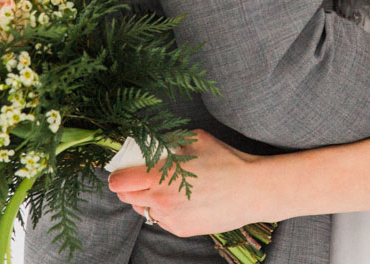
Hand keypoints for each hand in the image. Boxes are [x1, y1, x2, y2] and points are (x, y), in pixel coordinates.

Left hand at [107, 130, 266, 237]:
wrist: (252, 190)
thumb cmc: (226, 161)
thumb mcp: (196, 139)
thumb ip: (170, 141)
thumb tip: (153, 141)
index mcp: (161, 177)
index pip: (119, 182)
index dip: (118, 175)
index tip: (122, 170)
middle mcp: (161, 201)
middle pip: (127, 198)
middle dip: (129, 187)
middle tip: (141, 176)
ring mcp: (171, 219)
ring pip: (144, 210)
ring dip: (146, 199)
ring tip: (164, 187)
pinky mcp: (181, 230)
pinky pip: (161, 220)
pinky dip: (164, 210)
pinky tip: (180, 199)